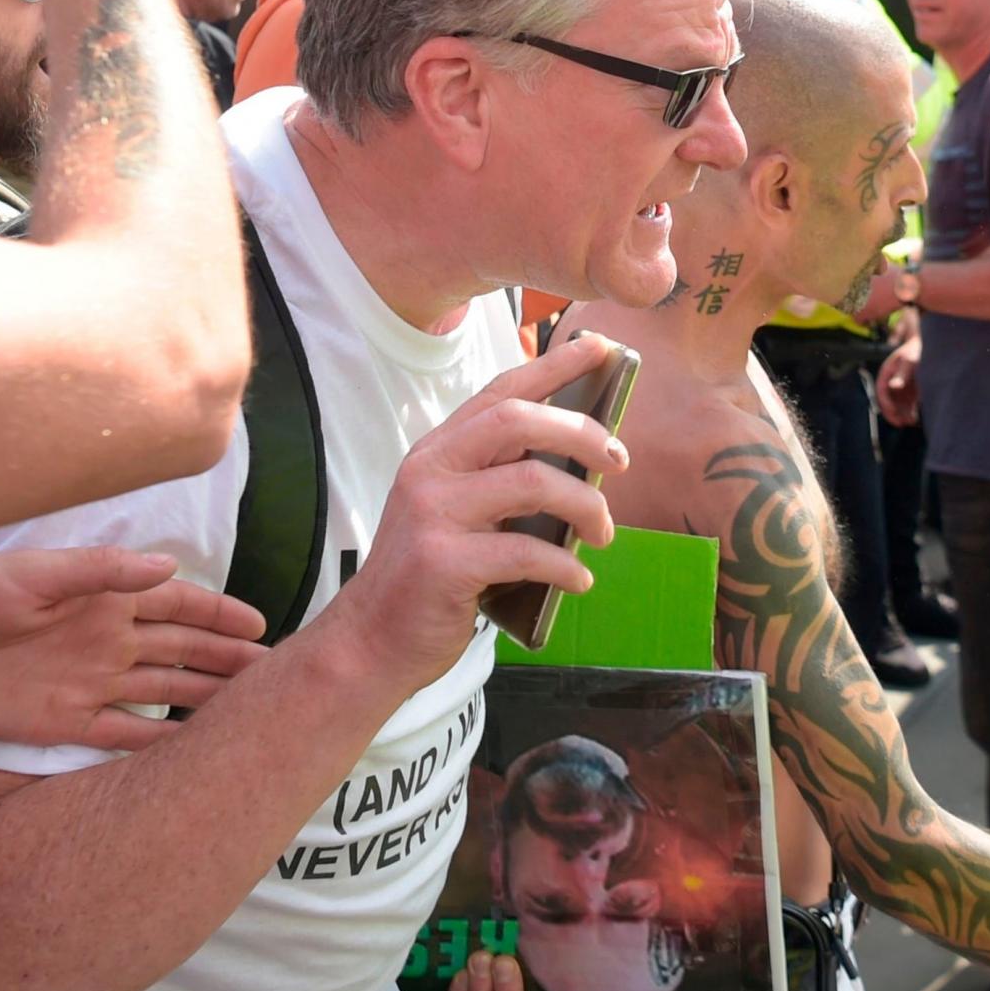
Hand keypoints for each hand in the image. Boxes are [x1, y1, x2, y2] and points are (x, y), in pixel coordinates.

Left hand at [0, 546, 266, 750]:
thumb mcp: (26, 575)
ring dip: (205, 698)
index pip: (176, 603)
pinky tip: (191, 754)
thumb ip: (96, 572)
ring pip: (162, 690)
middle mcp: (102, 639)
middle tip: (280, 675)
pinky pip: (122, 734)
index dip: (219, 613)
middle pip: (182, 649)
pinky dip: (157, 743)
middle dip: (228, 658)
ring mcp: (86, 683)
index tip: (261, 626)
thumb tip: (166, 566)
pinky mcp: (62, 723)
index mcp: (99, 598)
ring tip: (252, 712)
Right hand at [321, 332, 627, 691]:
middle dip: (582, 432)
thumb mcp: (457, 513)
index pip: (501, 392)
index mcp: (438, 452)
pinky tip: (578, 579)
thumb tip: (583, 464)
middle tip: (619, 461)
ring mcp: (433, 515)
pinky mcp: (444, 563)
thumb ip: (500, 482)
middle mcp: (431, 471)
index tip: (601, 348)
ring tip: (603, 533)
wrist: (370, 642)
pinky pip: (527, 552)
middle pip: (519, 420)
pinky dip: (566, 566)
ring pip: (534, 482)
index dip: (554, 365)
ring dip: (586, 505)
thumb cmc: (429, 577)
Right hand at [877, 332, 922, 425]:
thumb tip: (894, 386)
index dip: (885, 405)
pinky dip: (911, 411)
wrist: (930, 344)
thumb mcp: (909, 361)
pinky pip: (908, 403)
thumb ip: (902, 374)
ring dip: (903, 414)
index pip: (881, 391)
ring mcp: (901, 385)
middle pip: (888, 400)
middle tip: (902, 423)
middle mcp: (892, 380)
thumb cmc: (917, 350)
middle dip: (894, 413)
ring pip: (898, 404)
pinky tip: (917, 417)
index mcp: (887, 372)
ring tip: (912, 422)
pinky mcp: (910, 389)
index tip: (893, 415)